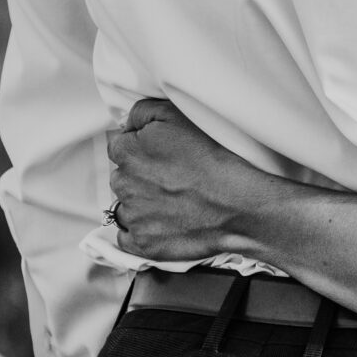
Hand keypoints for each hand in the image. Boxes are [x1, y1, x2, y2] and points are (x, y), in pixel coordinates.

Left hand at [106, 98, 267, 262]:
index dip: (140, 149)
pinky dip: (142, 232)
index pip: (119, 147)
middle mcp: (123, 184)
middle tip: (172, 178)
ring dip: (141, 205)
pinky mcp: (142, 243)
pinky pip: (128, 238)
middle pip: (122, 177)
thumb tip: (127, 122)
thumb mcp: (178, 115)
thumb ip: (143, 112)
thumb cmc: (212, 157)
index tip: (161, 155)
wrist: (238, 204)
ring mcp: (131, 217)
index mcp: (127, 152)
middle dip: (139, 177)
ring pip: (126, 207)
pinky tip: (164, 225)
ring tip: (174, 202)